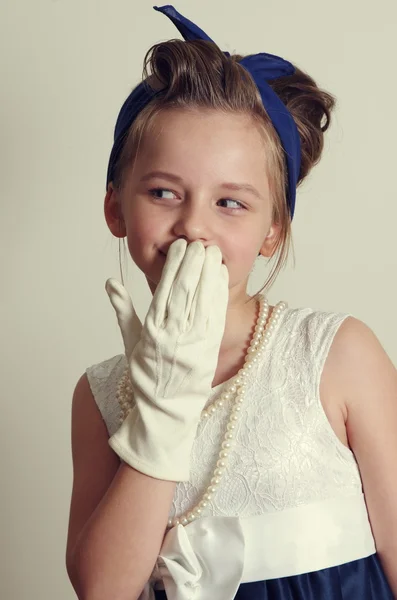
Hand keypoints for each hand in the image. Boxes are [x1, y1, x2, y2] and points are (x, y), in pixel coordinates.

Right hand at [106, 239, 228, 480]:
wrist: (165, 412)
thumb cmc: (146, 376)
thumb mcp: (129, 342)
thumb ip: (122, 309)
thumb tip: (111, 282)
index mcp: (151, 331)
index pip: (164, 291)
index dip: (174, 267)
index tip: (179, 247)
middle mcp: (173, 334)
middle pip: (185, 291)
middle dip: (193, 264)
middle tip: (198, 243)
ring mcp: (193, 341)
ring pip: (202, 300)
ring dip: (208, 273)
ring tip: (211, 252)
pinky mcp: (209, 348)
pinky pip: (216, 315)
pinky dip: (218, 292)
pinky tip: (220, 275)